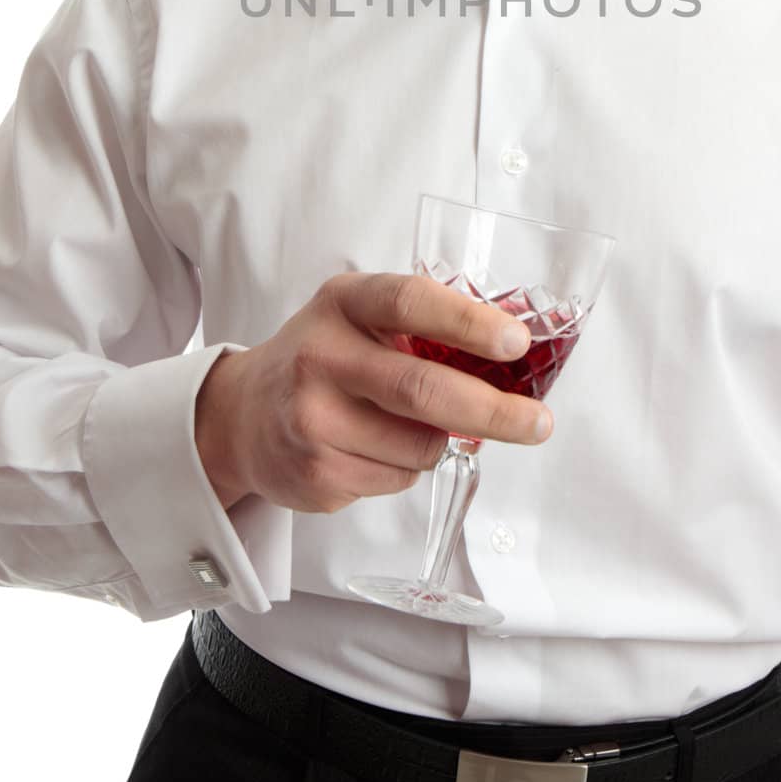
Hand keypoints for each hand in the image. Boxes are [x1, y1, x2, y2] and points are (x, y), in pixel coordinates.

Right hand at [194, 271, 553, 512]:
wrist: (242, 416)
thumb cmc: (323, 357)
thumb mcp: (358, 315)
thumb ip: (423, 321)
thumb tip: (516, 353)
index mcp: (342, 302)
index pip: (410, 302)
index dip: (468, 322)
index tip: (517, 343)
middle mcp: (320, 357)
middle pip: (423, 389)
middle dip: (495, 411)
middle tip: (538, 423)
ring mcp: (313, 421)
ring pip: (421, 445)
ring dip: (441, 441)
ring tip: (410, 424)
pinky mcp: (316, 475)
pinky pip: (398, 480)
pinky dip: (408, 467)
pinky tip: (373, 447)